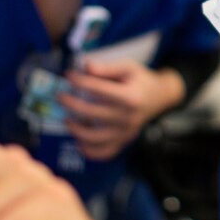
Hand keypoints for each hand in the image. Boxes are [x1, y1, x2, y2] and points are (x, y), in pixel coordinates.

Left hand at [58, 60, 183, 159]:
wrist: (159, 97)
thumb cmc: (140, 80)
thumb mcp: (128, 67)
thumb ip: (107, 68)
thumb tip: (85, 66)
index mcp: (130, 97)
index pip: (98, 90)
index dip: (79, 82)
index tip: (69, 75)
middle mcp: (128, 118)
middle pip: (92, 113)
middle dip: (71, 103)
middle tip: (60, 96)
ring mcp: (126, 133)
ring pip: (94, 138)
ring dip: (75, 129)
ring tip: (66, 119)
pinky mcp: (123, 142)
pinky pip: (103, 153)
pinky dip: (88, 150)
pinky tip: (79, 139)